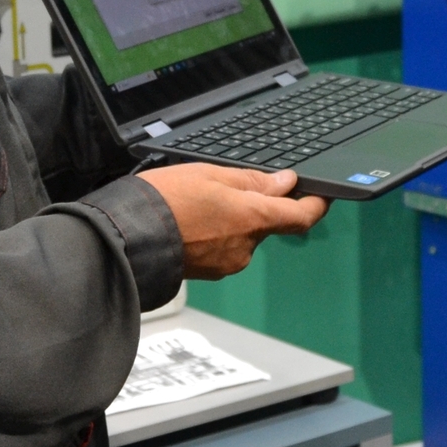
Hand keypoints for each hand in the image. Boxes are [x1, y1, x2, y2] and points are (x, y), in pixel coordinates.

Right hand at [136, 164, 328, 278]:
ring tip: (196, 203)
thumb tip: (286, 183)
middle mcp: (247, 246)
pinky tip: (190, 222)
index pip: (302, 216)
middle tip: (225, 185)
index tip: (321, 194)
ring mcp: (228, 262)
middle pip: (268, 224)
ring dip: (231, 220)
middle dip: (255, 206)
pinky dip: (215, 234)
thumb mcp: (210, 174)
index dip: (316, 204)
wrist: (125, 238)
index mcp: (253, 219)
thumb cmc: (164, 201)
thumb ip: (253, 181)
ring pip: (243, 236)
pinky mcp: (210, 272)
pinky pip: (224, 249)